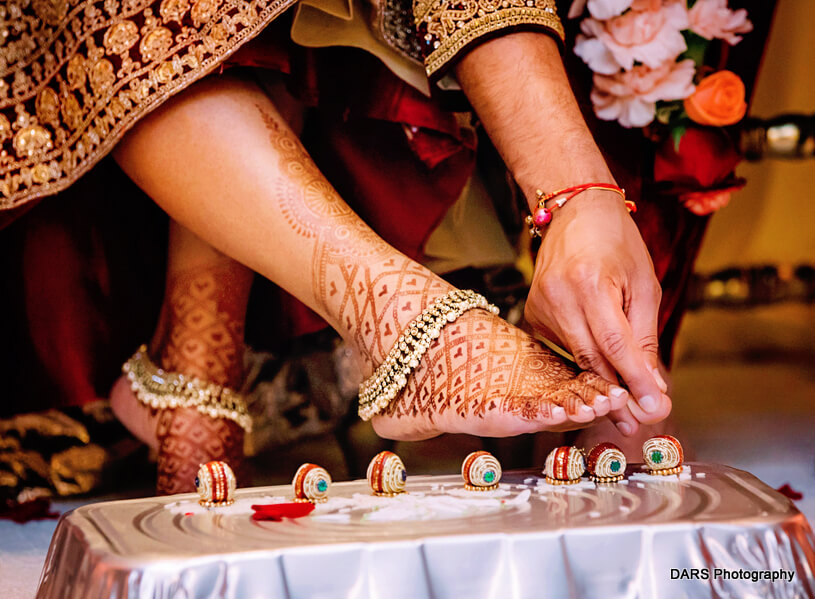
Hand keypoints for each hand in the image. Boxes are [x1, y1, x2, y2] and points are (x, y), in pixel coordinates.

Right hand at [524, 189, 671, 434]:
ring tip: (622, 406)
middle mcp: (559, 297)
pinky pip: (562, 348)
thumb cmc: (616, 241)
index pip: (615, 345)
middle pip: (591, 359)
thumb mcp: (643, 284)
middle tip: (636, 424)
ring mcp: (540, 306)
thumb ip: (644, 336)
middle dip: (617, 395)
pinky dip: (583, 361)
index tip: (653, 408)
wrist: (574, 210)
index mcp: (590, 283)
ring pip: (575, 358)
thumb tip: (653, 384)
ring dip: (601, 382)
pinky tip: (597, 369)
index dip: (635, 381)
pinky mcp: (532, 313)